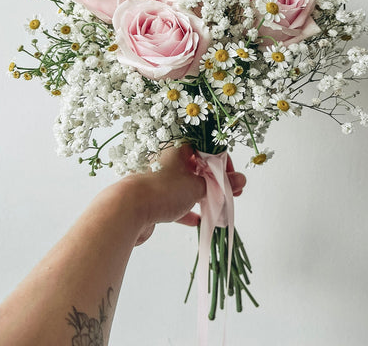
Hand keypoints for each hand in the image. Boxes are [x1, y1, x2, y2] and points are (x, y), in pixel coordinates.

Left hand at [126, 144, 245, 244]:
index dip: (223, 164)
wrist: (126, 209)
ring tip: (219, 207)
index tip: (233, 179)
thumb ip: (220, 184)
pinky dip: (187, 208)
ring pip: (186, 185)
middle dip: (216, 182)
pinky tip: (197, 220)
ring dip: (203, 195)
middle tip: (231, 194)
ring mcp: (159, 178)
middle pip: (197, 168)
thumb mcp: (198, 187)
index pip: (207, 150)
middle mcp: (167, 159)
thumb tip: (241, 180)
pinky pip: (174, 200)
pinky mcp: (152, 197)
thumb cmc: (163, 190)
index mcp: (178, 148)